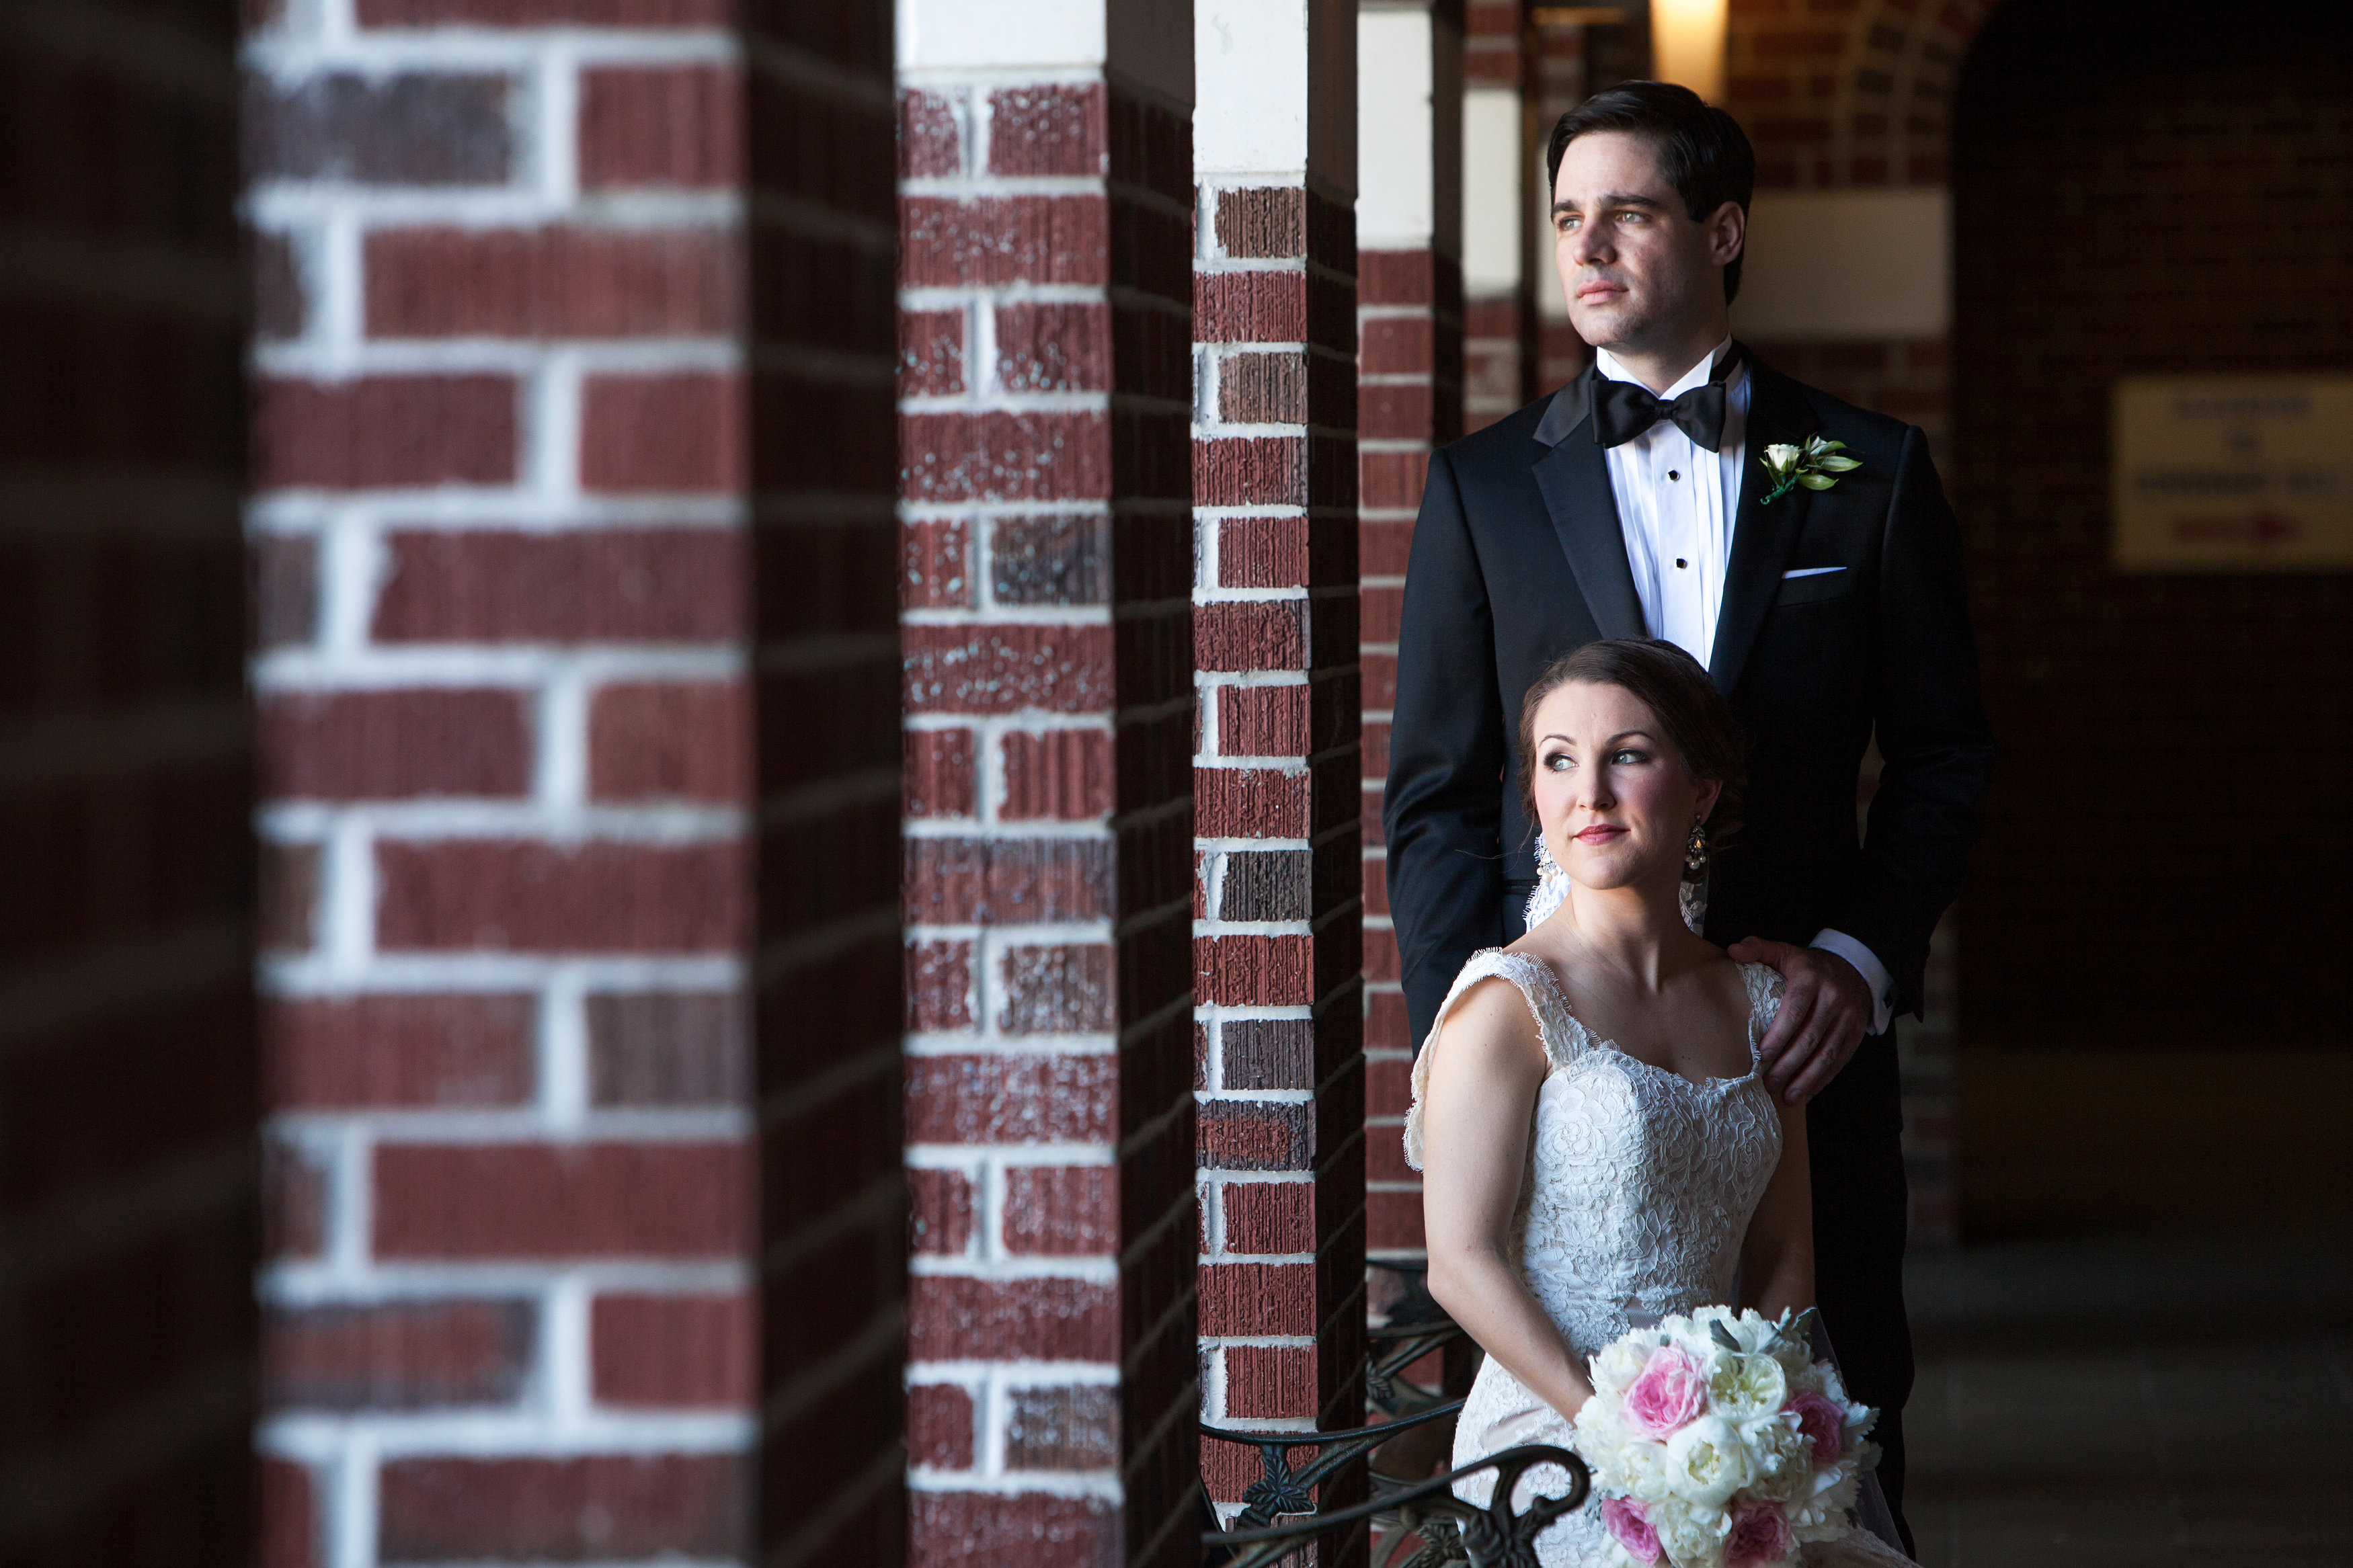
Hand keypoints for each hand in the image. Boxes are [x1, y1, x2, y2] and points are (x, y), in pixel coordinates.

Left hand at [1725, 938, 1872, 1103]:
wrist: (1853, 966)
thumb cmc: (1808, 965)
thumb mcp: (1785, 951)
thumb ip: (1758, 949)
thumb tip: (1732, 950)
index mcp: (1810, 978)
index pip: (1794, 1010)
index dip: (1779, 1034)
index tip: (1763, 1054)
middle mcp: (1833, 998)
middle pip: (1810, 1037)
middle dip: (1789, 1064)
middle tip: (1769, 1083)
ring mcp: (1848, 1017)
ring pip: (1827, 1053)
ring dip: (1807, 1078)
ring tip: (1788, 1096)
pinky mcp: (1857, 1031)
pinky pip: (1840, 1059)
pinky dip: (1824, 1079)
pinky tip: (1807, 1092)